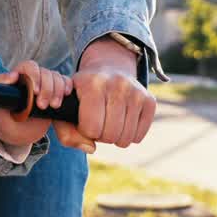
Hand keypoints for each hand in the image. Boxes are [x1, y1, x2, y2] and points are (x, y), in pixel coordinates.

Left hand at [0, 60, 72, 147]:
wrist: (18, 134)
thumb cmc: (5, 119)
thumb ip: (0, 89)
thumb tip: (13, 75)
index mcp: (18, 77)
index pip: (29, 66)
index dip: (34, 76)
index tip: (34, 91)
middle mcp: (33, 78)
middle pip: (45, 72)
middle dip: (47, 88)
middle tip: (42, 105)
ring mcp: (45, 84)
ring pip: (56, 77)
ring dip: (57, 90)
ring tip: (53, 106)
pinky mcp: (56, 92)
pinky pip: (65, 82)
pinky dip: (67, 87)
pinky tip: (65, 96)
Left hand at [53, 36, 155, 151]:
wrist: (109, 67)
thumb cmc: (84, 92)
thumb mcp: (67, 104)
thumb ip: (66, 131)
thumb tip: (90, 148)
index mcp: (92, 83)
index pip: (91, 128)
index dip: (85, 130)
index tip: (84, 120)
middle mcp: (117, 84)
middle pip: (110, 135)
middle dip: (101, 135)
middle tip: (98, 123)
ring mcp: (136, 92)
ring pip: (126, 138)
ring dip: (115, 137)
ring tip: (109, 122)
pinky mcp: (149, 100)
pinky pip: (139, 136)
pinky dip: (129, 135)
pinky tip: (122, 121)